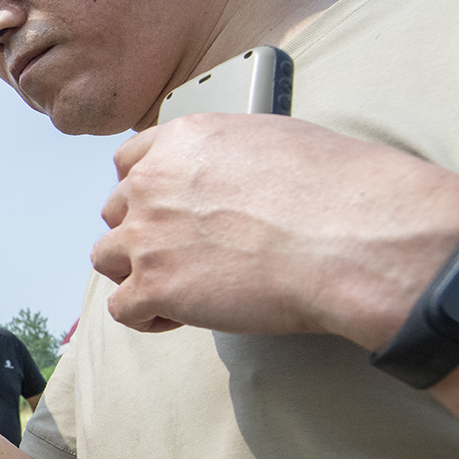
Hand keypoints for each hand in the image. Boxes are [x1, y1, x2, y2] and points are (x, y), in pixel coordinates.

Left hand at [93, 114, 458, 346]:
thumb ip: (231, 158)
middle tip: (186, 256)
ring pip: (107, 258)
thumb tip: (234, 176)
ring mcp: (147, 236)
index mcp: (183, 141)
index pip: (130, 162)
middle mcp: (153, 183)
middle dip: (145, 234)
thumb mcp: (276, 141)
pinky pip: (122, 309)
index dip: (147, 192)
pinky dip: (147, 317)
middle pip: (117, 212)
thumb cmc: (336, 191)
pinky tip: (181, 317)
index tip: (167, 212)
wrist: (350, 238)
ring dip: (138, 274)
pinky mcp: (155, 287)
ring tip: (183, 289)